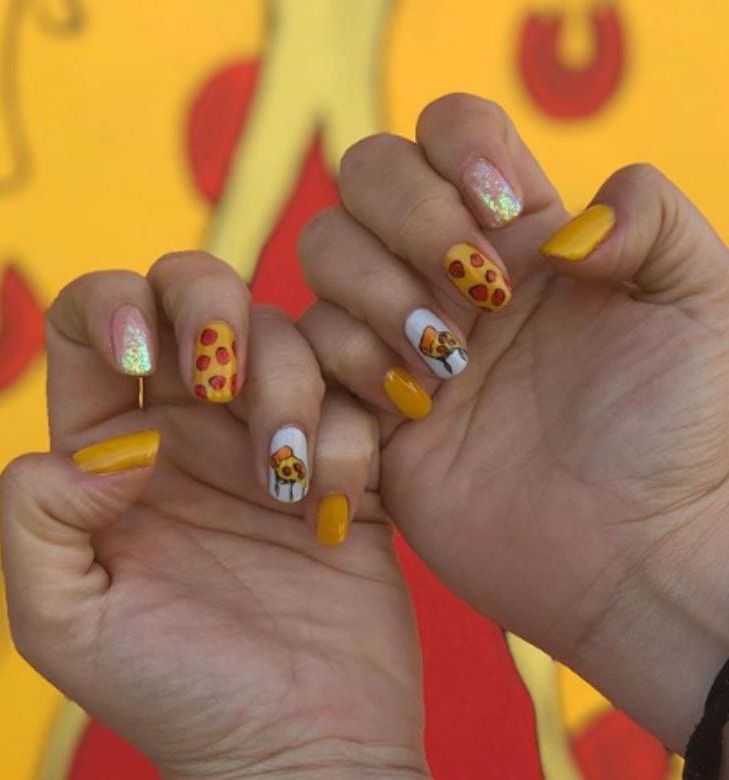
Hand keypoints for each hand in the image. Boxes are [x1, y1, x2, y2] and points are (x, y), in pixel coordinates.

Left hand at [0, 253, 428, 778]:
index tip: (147, 359)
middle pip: (195, 291)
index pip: (90, 322)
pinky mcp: (347, 457)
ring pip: (286, 334)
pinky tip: (344, 510)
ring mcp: (272, 436)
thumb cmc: (181, 694)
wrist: (303, 744)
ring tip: (294, 489)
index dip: (110, 305)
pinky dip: (352, 437)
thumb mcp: (65, 622)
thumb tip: (109, 449)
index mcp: (112, 449)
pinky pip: (357, 393)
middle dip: (215, 309)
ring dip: (292, 393)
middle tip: (229, 387)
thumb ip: (39, 518)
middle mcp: (190, 428)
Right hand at [298, 94, 728, 751]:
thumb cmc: (680, 431)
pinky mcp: (366, 408)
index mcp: (522, 234)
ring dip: (375, 303)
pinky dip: (350, 373)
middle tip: (476, 301)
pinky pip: (306, 353)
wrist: (631, 552)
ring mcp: (400, 339)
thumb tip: (558, 226)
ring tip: (445, 371)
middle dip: (404, 223)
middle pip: (363, 176)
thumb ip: (649, 217)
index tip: (505, 219)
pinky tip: (412, 416)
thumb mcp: (700, 299)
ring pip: (323, 259)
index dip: (456, 152)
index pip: (447, 129)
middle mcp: (449, 275)